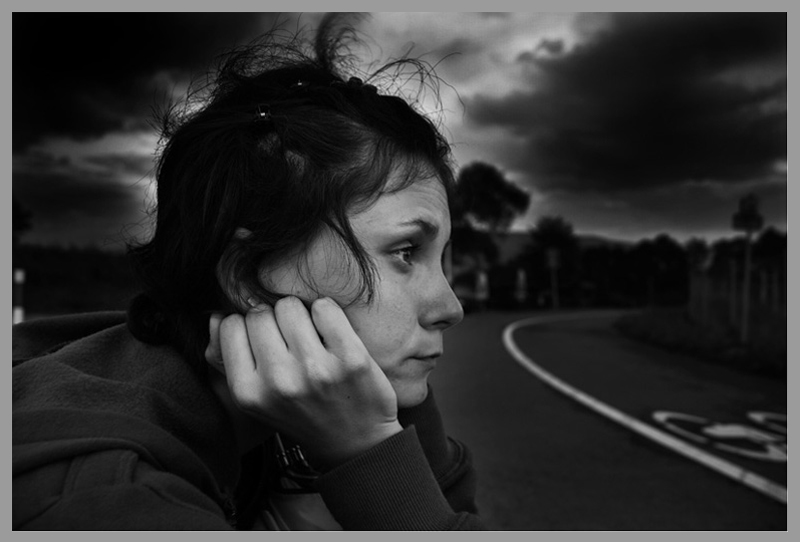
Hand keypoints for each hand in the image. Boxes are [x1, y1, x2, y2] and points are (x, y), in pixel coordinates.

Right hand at [206, 296, 402, 467]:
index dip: (247, 327)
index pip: (231, 326)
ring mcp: (316, 369)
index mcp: (249, 393)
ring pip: (289, 305)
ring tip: (309, 338)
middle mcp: (280, 381)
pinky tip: (330, 334)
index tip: (264, 340)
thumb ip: (227, 358)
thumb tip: (216, 315)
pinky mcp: (350, 358)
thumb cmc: (301, 414)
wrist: (357, 444)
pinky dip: (326, 313)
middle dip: (273, 320)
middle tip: (289, 341)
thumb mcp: (256, 399)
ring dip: (299, 314)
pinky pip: (324, 307)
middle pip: (259, 313)